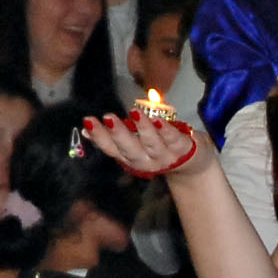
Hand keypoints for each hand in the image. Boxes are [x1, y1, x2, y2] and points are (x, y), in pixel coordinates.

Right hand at [80, 109, 211, 181]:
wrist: (192, 165)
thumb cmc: (157, 148)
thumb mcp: (134, 145)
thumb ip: (112, 138)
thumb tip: (85, 129)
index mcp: (131, 159)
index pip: (112, 149)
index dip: (99, 137)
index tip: (88, 122)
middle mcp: (146, 161)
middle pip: (130, 149)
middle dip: (117, 133)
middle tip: (107, 117)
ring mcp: (165, 156)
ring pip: (152, 144)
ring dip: (142, 128)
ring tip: (133, 113)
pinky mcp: (183, 148)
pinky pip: (174, 139)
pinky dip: (166, 130)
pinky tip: (158, 119)